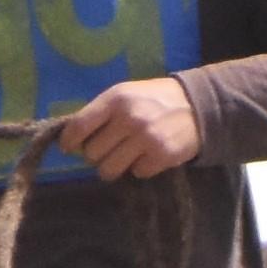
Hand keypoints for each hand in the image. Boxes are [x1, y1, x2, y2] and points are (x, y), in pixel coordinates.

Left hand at [47, 77, 208, 179]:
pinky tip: (148, 155)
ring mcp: (146, 138)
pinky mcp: (161, 156)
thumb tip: (72, 136)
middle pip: (92, 153)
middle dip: (96, 154)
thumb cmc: (154, 100)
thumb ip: (101, 111)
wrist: (198, 105)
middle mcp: (128, 118)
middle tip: (109, 149)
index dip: (69, 141)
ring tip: (124, 157)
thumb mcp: (126, 94)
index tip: (68, 147)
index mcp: (116, 99)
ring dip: (114, 167)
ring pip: (109, 169)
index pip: (79, 126)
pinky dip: (140, 168)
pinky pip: (136, 173)